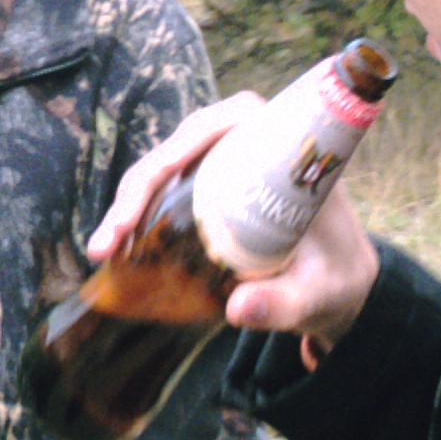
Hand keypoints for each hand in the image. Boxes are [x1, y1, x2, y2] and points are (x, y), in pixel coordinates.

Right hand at [88, 97, 383, 353]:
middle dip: (133, 193)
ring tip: (101, 252)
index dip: (165, 160)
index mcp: (276, 137)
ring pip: (160, 171)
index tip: (139, 207)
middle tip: (106, 243)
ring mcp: (223, 161)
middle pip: (173, 151)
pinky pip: (164, 191)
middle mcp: (245, 139)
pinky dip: (137, 218)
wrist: (339, 281)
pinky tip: (115, 250)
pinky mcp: (208, 186)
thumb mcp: (318, 293)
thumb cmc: (335, 276)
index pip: (208, 129)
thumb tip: (238, 310)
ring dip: (127, 208)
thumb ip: (285, 303)